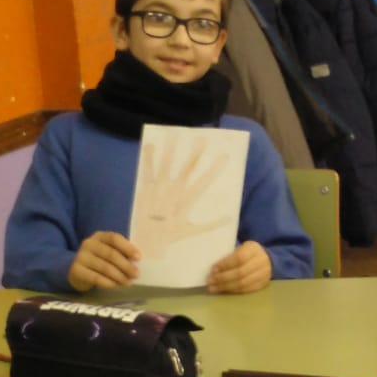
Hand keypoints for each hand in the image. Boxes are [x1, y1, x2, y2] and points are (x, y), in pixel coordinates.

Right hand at [68, 230, 140, 291]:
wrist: (76, 270)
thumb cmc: (98, 260)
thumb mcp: (108, 251)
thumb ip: (120, 253)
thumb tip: (136, 261)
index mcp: (99, 236)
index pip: (114, 238)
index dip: (127, 247)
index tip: (138, 258)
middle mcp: (88, 244)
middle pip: (111, 254)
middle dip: (126, 265)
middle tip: (135, 274)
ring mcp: (81, 257)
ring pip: (104, 267)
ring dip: (119, 276)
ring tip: (128, 282)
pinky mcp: (76, 271)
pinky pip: (96, 278)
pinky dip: (109, 283)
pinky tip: (116, 286)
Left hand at [130, 140, 228, 260]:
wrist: (148, 241)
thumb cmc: (172, 236)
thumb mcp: (193, 231)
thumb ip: (212, 224)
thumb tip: (230, 218)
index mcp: (186, 201)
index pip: (204, 182)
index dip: (214, 169)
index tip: (224, 156)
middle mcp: (173, 193)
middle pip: (186, 169)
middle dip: (195, 154)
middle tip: (203, 139)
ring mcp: (159, 190)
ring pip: (166, 166)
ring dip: (171, 150)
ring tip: (175, 135)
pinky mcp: (146, 190)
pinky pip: (147, 171)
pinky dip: (148, 158)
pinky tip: (150, 145)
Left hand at [208, 240, 270, 293]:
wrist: (266, 259)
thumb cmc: (247, 252)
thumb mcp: (240, 248)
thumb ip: (229, 255)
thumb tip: (213, 269)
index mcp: (253, 249)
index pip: (239, 258)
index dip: (225, 265)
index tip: (213, 270)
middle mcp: (261, 261)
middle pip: (240, 273)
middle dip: (223, 278)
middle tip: (210, 281)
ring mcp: (264, 274)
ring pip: (243, 284)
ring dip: (226, 287)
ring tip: (213, 288)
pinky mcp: (263, 284)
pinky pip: (246, 290)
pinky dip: (233, 291)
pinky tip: (223, 290)